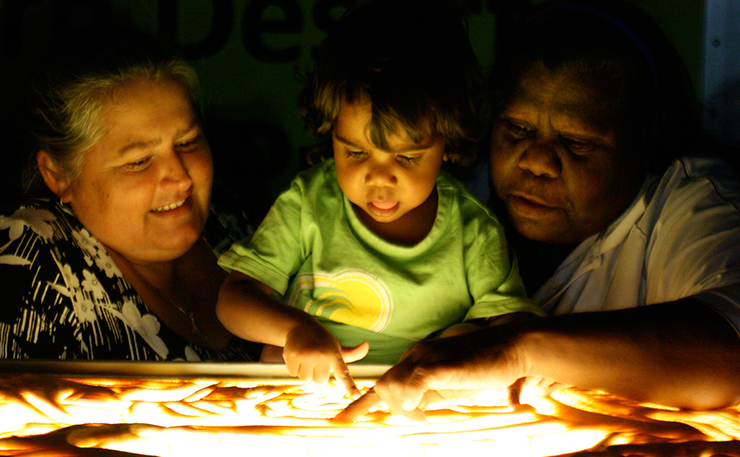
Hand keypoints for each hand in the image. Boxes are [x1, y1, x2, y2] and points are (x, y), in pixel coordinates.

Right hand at [283, 322, 366, 395]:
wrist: (300, 325)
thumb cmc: (322, 340)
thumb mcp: (336, 346)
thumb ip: (352, 353)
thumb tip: (366, 345)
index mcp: (334, 354)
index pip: (343, 373)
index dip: (350, 385)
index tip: (356, 395)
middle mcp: (322, 355)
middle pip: (320, 382)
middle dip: (317, 374)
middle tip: (315, 359)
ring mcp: (306, 356)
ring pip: (306, 379)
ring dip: (305, 371)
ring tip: (306, 357)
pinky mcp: (292, 356)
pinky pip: (293, 373)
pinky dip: (294, 367)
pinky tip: (297, 355)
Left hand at [334, 326, 526, 421]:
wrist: (510, 348)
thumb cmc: (484, 368)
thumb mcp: (450, 385)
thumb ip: (429, 395)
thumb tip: (413, 411)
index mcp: (417, 360)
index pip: (381, 383)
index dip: (359, 404)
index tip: (340, 420)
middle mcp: (415, 356)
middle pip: (382, 388)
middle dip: (388, 410)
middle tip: (421, 419)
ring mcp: (424, 358)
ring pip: (390, 388)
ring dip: (404, 410)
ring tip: (425, 416)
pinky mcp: (436, 365)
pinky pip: (410, 387)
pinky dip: (411, 404)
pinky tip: (424, 411)